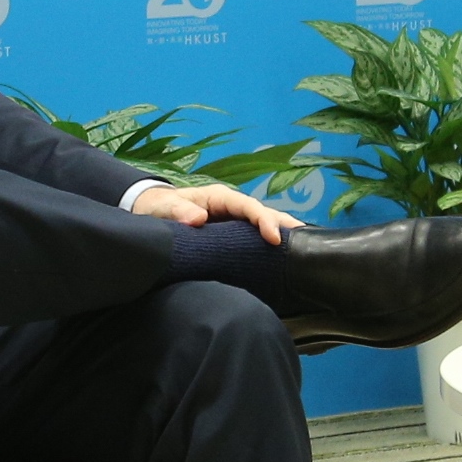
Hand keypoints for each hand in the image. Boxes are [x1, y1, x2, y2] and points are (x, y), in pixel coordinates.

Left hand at [127, 183, 295, 243]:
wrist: (153, 214)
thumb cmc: (159, 208)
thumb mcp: (164, 208)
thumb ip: (178, 211)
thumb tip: (198, 219)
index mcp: (220, 198)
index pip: (249, 206)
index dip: (263, 220)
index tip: (273, 238)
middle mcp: (232, 209)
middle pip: (264, 215)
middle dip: (285, 226)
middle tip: (307, 242)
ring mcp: (235, 223)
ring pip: (263, 228)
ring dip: (282, 237)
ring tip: (305, 253)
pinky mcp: (233, 238)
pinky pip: (254, 241)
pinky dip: (269, 249)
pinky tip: (282, 263)